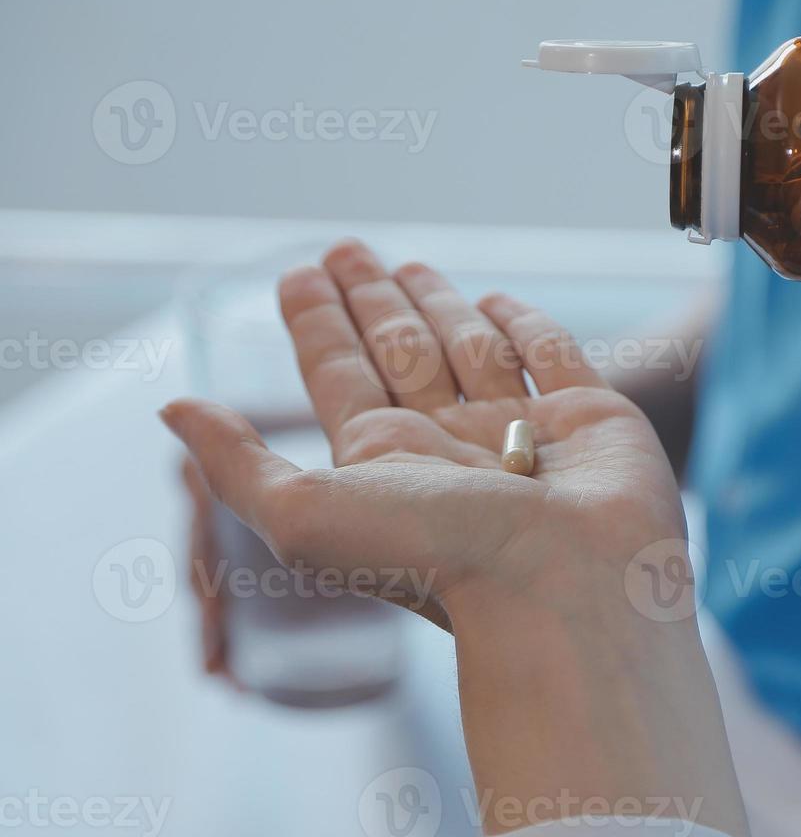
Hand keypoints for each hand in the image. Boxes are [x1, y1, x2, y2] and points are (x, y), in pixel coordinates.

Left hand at [161, 238, 685, 631]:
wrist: (566, 587)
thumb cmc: (436, 558)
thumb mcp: (303, 516)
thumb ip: (237, 463)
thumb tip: (172, 408)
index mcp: (384, 461)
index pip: (340, 373)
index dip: (316, 324)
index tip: (299, 274)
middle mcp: (450, 443)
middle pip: (401, 352)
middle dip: (370, 302)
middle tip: (346, 249)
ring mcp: (523, 428)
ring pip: (470, 348)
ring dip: (436, 303)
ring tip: (407, 264)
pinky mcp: (592, 417)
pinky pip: (550, 355)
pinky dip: (525, 323)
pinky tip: (497, 300)